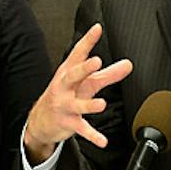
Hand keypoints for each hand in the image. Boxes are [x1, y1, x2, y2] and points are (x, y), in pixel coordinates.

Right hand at [24, 24, 132, 160]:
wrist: (41, 120)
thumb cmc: (65, 96)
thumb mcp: (86, 82)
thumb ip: (108, 74)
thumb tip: (129, 64)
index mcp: (69, 73)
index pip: (78, 53)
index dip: (87, 40)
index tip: (97, 29)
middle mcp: (65, 87)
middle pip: (73, 75)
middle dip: (83, 68)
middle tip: (96, 62)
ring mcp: (65, 106)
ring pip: (77, 105)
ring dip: (88, 105)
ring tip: (101, 104)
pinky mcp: (68, 122)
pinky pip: (81, 129)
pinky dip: (92, 135)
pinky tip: (102, 141)